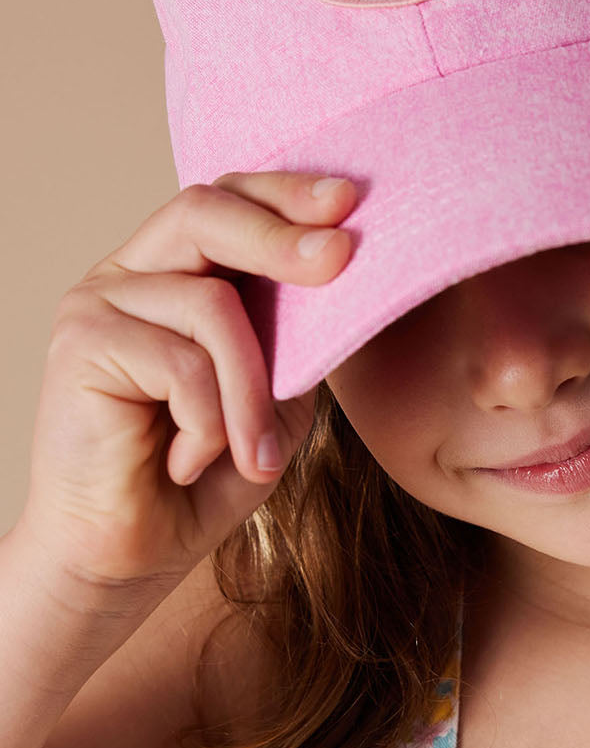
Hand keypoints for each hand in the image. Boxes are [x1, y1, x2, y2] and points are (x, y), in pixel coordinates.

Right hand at [17, 171, 356, 594]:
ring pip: (211, 304)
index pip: (229, 201)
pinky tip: (190, 463)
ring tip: (255, 455)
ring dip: (252, 391)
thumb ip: (297, 335)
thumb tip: (344, 269)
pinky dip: (210, 422)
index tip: (349, 200)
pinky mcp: (81, 343)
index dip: (287, 193)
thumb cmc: (203, 475)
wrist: (130, 554)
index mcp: (176, 271)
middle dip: (281, 234)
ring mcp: (99, 302)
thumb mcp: (275, 395)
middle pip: (204, 210)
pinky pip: (181, 362)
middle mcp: (131, 272)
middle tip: (340, 256)